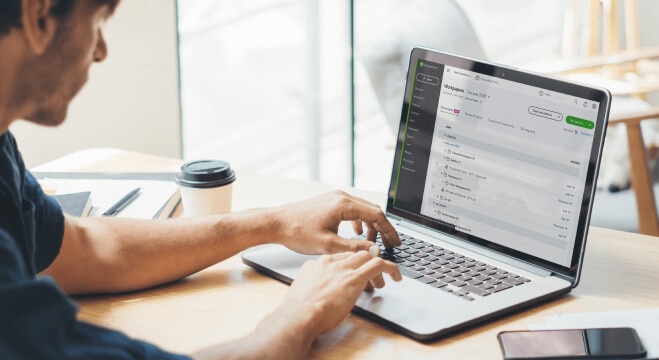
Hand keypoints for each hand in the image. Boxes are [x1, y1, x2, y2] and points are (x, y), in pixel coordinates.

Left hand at [272, 191, 400, 254]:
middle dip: (382, 229)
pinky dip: (359, 222)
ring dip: (370, 226)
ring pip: (362, 210)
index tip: (396, 243)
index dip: (389, 230)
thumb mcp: (328, 245)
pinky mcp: (329, 203)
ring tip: (373, 243)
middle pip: (372, 210)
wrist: (276, 223)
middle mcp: (341, 197)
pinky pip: (352, 210)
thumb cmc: (297, 232)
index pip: (376, 214)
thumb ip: (354, 247)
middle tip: (389, 245)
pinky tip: (356, 234)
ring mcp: (334, 198)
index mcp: (343, 204)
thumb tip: (374, 251)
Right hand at [282, 250, 402, 334]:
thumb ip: (314, 287)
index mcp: (316, 264)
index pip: (338, 258)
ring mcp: (343, 268)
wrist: (300, 314)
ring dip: (376, 264)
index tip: (352, 273)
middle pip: (353, 254)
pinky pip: (377, 265)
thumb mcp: (303, 291)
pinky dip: (389, 267)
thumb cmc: (299, 310)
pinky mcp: (355, 278)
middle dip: (363, 261)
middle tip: (370, 273)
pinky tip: (395, 275)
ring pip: (366, 255)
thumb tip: (321, 293)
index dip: (349, 265)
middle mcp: (330, 262)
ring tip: (385, 276)